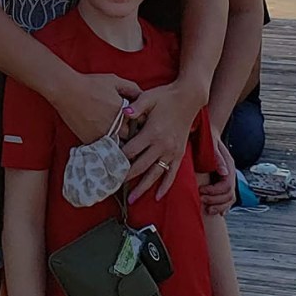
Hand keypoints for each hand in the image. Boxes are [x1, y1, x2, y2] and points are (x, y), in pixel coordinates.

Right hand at [55, 68, 141, 144]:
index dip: (141, 122)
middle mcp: (116, 127)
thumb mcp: (115, 81)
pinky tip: (106, 138)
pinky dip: (108, 146)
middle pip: (132, 138)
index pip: (141, 124)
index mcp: (124, 113)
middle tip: (132, 131)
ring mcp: (103, 136)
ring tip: (120, 137)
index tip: (139, 119)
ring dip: (121, 143)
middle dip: (133, 135)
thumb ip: (132, 88)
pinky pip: (104, 149)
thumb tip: (142, 96)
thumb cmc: (91, 84)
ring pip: (119, 146)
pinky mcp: (90, 141)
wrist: (67, 91)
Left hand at [121, 83, 192, 201]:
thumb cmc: (165, 96)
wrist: (188, 98)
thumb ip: (135, 105)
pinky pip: (172, 174)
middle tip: (113, 186)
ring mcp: (172, 151)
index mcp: (152, 132)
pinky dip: (165, 186)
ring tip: (132, 199)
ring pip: (155, 174)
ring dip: (143, 187)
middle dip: (126, 177)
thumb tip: (123, 112)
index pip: (131, 151)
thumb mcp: (149, 97)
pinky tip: (158, 196)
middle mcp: (162, 145)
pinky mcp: (179, 154)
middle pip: (141, 166)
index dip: (118, 159)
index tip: (107, 166)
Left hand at [198, 132, 236, 215]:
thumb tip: (224, 172)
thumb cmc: (209, 138)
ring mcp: (228, 178)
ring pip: (230, 199)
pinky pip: (227, 198)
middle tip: (201, 200)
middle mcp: (230, 173)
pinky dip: (222, 206)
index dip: (214, 192)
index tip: (201, 191)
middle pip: (229, 195)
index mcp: (229, 165)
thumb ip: (217, 158)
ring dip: (219, 206)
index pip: (227, 186)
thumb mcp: (212, 144)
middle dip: (215, 201)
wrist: (209, 133)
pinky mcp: (222, 181)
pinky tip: (216, 211)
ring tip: (207, 209)